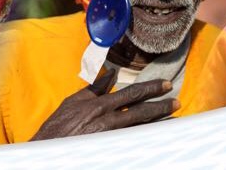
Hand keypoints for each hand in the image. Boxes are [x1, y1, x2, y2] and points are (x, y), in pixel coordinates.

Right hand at [31, 67, 177, 140]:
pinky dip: (148, 138)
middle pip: (141, 110)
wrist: (48, 150)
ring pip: (141, 127)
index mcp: (98, 105)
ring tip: (175, 118)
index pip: (131, 93)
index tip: (165, 84)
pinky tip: (159, 136)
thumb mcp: (72, 102)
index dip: (150, 88)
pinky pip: (134, 141)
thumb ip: (93, 89)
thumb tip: (111, 75)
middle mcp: (107, 119)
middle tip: (177, 101)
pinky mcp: (110, 148)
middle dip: (161, 105)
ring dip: (159, 122)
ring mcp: (110, 136)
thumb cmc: (57, 126)